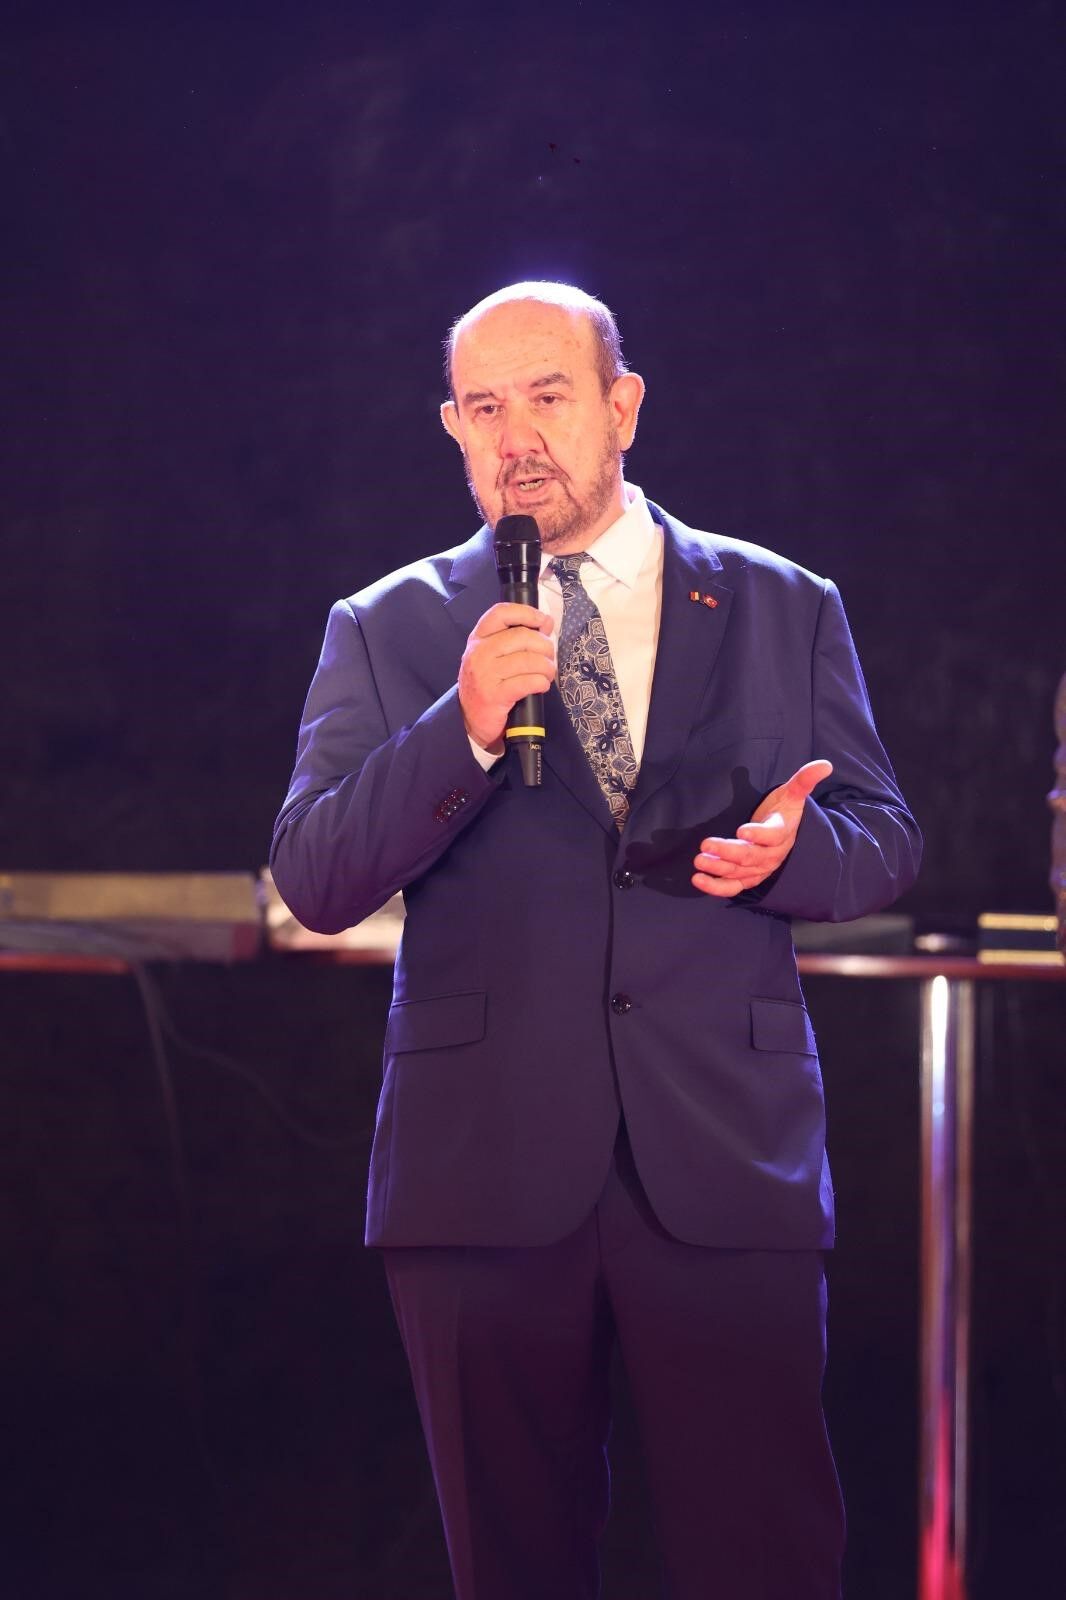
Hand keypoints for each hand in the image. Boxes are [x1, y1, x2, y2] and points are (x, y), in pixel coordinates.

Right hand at [458, 603, 555, 751]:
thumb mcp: (493, 656)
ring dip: (547, 667)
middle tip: (549, 657)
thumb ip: (516, 638)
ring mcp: (485, 675)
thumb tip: (546, 622)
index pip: (501, 613)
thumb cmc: (487, 684)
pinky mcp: (494, 696)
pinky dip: (541, 683)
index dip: (527, 613)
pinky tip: (541, 685)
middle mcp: (479, 653)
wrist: (469, 719)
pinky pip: (527, 682)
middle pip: (522, 636)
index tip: (543, 622)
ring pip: (528, 660)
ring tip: (548, 673)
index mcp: (479, 638)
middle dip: (545, 646)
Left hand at [692, 759, 833, 897]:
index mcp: (782, 832)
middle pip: (750, 856)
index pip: (772, 835)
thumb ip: (804, 780)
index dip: (758, 834)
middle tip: (706, 844)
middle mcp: (771, 853)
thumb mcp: (793, 794)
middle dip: (728, 851)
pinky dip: (716, 887)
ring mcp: (760, 868)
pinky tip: (698, 880)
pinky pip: (733, 887)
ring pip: (739, 872)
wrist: (787, 836)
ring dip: (718, 869)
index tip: (741, 830)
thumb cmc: (785, 811)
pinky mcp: (749, 878)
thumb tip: (825, 764)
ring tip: (699, 861)